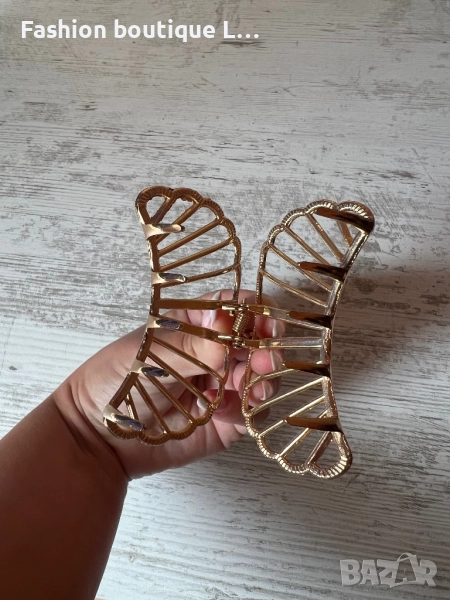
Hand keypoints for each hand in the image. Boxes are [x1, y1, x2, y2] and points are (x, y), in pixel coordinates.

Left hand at [56, 289, 281, 478]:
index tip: (265, 324)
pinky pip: (252, 412)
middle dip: (267, 349)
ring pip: (261, 376)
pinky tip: (222, 413)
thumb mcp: (148, 356)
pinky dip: (249, 410)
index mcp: (195, 324)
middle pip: (256, 342)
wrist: (98, 438)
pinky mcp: (227, 420)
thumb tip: (228, 321)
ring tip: (252, 390)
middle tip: (265, 362)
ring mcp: (223, 386)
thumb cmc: (114, 381)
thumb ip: (191, 345)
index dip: (254, 312)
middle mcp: (214, 352)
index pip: (234, 307)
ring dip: (264, 380)